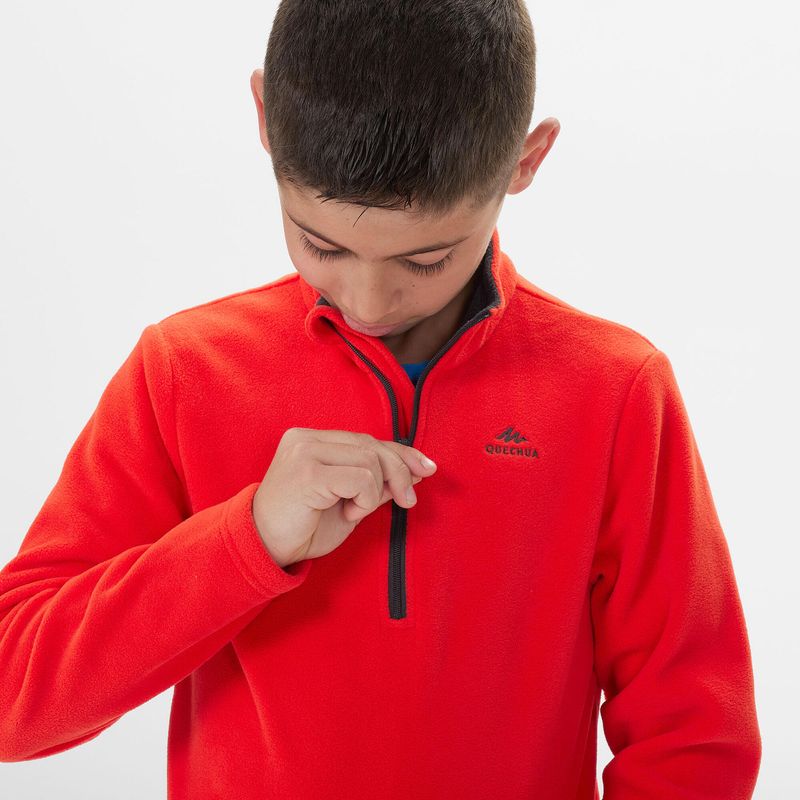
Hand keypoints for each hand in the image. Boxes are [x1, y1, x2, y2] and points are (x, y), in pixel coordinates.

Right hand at [251, 428, 436, 566]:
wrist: (264, 549)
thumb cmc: (302, 528)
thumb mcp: (348, 502)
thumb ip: (375, 483)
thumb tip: (414, 471)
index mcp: (312, 439)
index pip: (367, 439)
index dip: (401, 453)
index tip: (427, 468)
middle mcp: (306, 438)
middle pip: (372, 446)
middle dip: (399, 473)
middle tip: (407, 502)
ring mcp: (305, 452)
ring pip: (370, 461)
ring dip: (373, 493)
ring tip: (352, 512)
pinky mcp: (307, 471)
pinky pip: (360, 478)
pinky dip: (364, 499)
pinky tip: (347, 513)